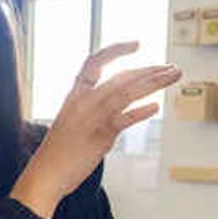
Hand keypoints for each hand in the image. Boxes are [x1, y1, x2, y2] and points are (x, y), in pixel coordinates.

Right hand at [12, 42, 181, 218]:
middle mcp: (83, 102)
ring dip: (154, 82)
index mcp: (74, 96)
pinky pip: (125, 118)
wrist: (45, 174)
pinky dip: (141, 111)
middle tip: (170, 68)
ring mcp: (92, 118)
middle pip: (120, 77)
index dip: (116, 50)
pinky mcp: (100, 135)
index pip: (94, 62)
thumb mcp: (72, 123)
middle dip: (149, 69)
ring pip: (127, 92)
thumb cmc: (58, 153)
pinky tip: (155, 107)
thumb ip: (94, 111)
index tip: (137, 44)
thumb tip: (122, 110)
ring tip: (173, 77)